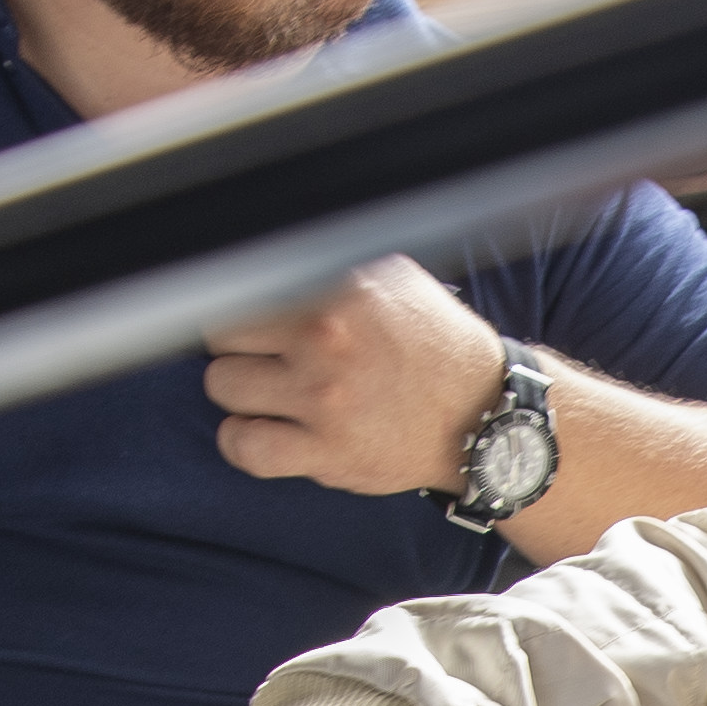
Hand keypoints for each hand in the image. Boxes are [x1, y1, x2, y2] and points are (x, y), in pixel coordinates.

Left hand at [203, 256, 506, 500]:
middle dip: (240, 345)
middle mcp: (326, 339)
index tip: (255, 322)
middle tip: (268, 358)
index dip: (246, 305)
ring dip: (240, 392)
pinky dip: (241, 441)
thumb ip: (331, 264)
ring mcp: (323, 398)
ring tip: (269, 394)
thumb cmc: (433, 347)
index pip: (242, 284)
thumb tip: (270, 253)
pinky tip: (261, 432)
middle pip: (222, 335)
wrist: (484, 416)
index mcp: (339, 289)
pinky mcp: (327, 452)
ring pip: (223, 387)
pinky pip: (243, 446)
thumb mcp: (394, 279)